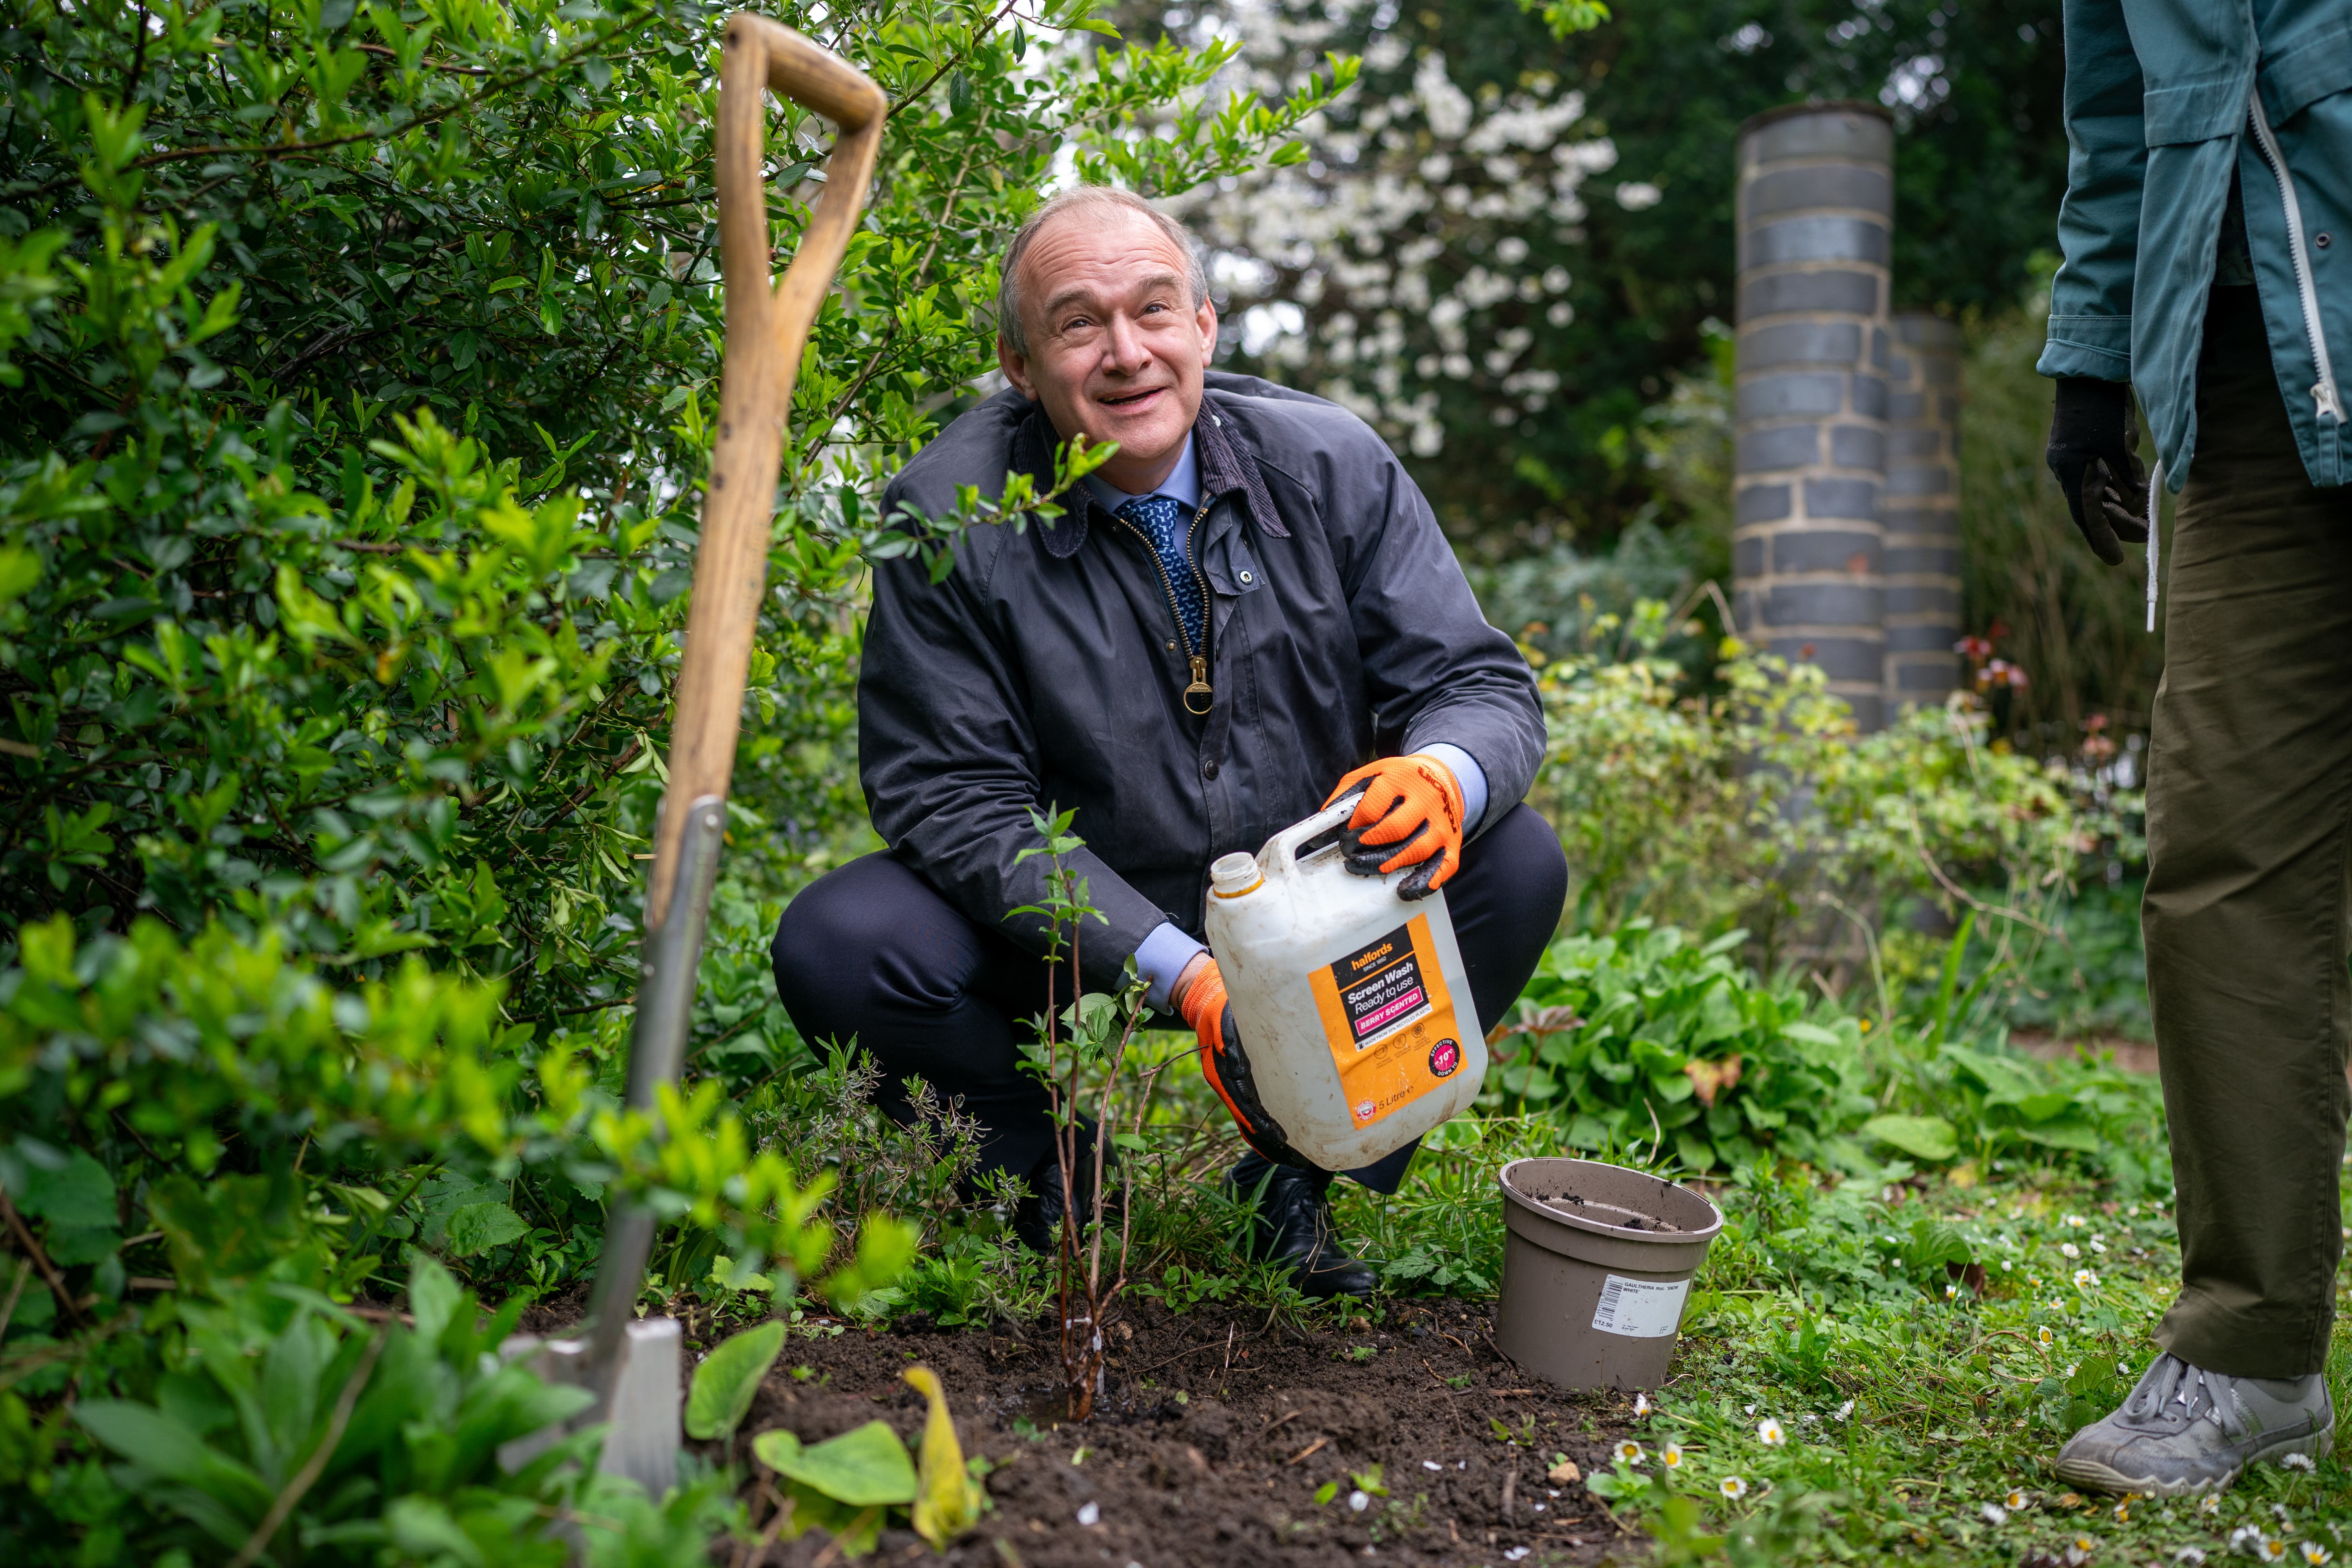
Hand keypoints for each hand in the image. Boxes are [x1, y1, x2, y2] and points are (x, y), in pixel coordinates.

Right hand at [1172, 955, 1303, 1167]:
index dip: (1261, 1124)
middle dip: (1270, 1143)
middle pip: (1247, 1122)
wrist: (1205, 1000)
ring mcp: (1230, 1085)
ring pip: (1248, 1122)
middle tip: (1296, 1159)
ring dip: (1267, 1142)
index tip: (1281, 1138)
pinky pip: (1249, 1112)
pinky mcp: (1237, 1083)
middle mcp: (1225, 1083)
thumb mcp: (1226, 1019)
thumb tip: (1240, 1069)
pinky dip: (1261, 1129)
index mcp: (1222, 1071)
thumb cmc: (1222, 1007)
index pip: (1243, 1105)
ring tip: (1293, 1158)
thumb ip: (1232, 1042)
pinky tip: (1278, 1142)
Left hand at [1323, 754, 1465, 899]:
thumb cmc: (1397, 781)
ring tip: (1367, 870)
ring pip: (1417, 849)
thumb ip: (1345, 798)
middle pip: (1395, 828)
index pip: (1374, 806)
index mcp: (1401, 779)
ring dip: (1389, 864)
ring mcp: (1442, 823)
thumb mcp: (1370, 775)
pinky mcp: (1453, 842)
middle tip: (1350, 854)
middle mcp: (1426, 799)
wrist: (1442, 777)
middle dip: (1368, 845)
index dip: (1355, 825)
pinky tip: (1405, 890)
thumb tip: (1320, 833)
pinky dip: (1426, 881)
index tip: (1345, 836)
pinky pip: (1444, 866)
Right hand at [2045, 377, 2149, 564]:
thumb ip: (2127, 475)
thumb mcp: (2119, 442)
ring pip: (2100, 495)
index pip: (2086, 515)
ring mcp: (2077, 461)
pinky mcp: (2086, 452)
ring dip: (2123, 506)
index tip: (2116, 562)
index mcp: (2071, 470)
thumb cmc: (2103, 405)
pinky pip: (2103, 479)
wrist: (2087, 372)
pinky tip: (2137, 492)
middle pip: (2095, 508)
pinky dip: (2120, 488)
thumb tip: (2137, 503)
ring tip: (2148, 517)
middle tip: (2149, 535)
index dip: (2102, 539)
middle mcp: (2070, 470)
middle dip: (2121, 523)